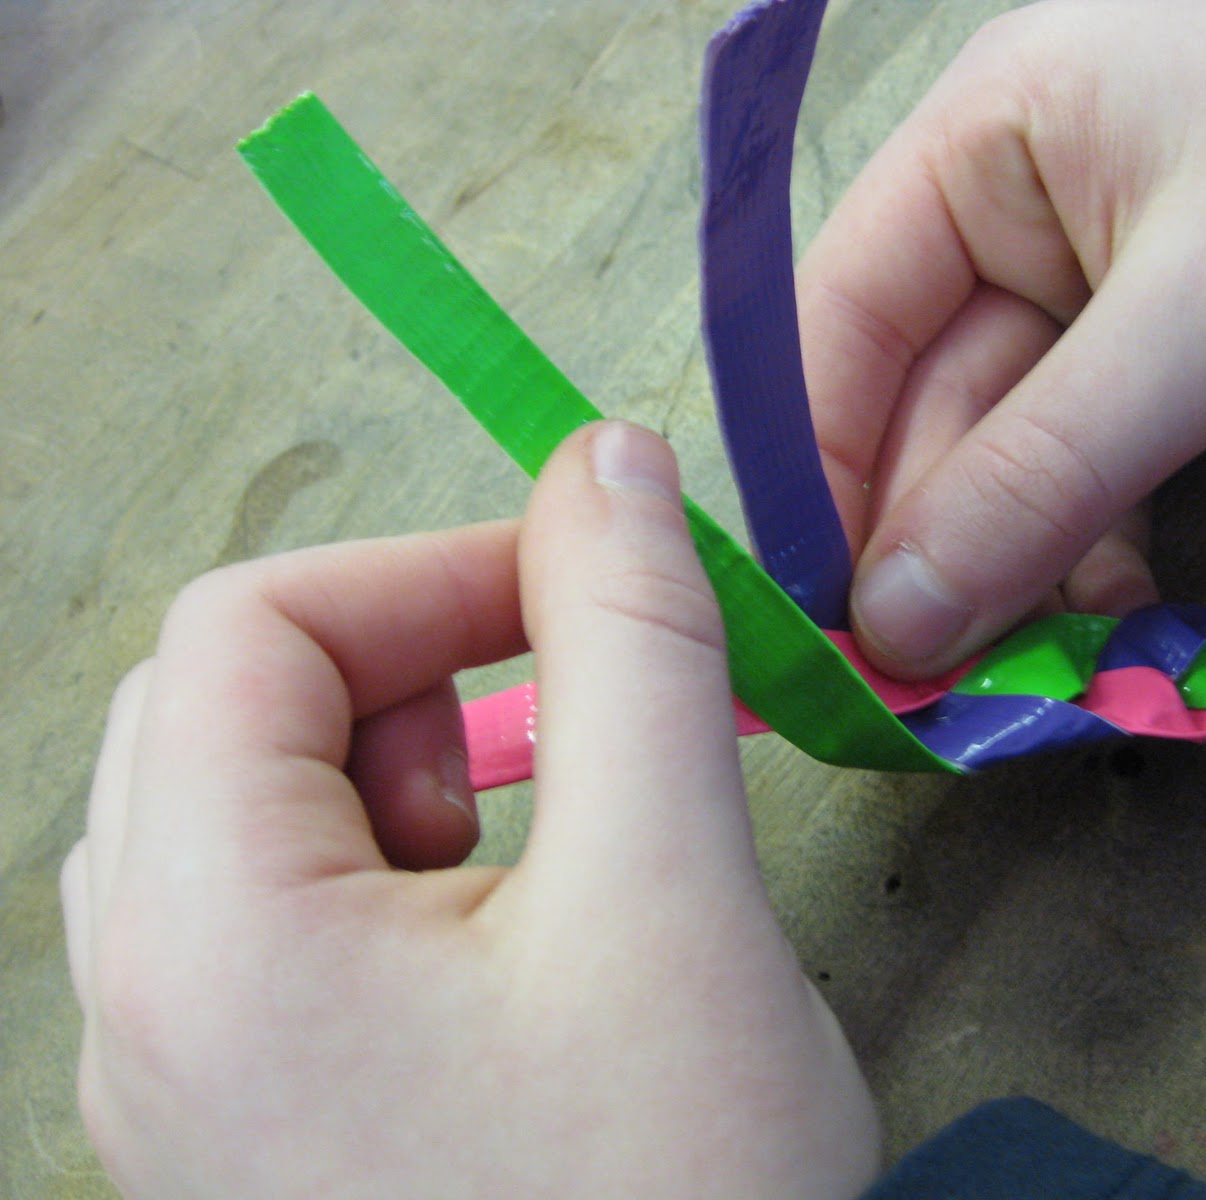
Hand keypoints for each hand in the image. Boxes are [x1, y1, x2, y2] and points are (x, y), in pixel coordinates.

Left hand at [61, 422, 878, 1198]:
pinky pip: (267, 926)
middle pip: (219, 712)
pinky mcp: (246, 1133)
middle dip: (409, 669)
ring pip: (240, 815)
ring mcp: (180, 1084)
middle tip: (562, 714)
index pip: (249, 628)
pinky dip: (387, 872)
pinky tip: (506, 946)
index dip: (427, 568)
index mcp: (206, 935)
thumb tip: (610, 463)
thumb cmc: (669, 1199)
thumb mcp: (670, 891)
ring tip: (541, 848)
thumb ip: (632, 645)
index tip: (585, 584)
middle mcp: (143, 1008)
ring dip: (398, 771)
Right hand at [798, 0, 1205, 677]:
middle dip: (934, 545)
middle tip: (925, 688)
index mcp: (997, 135)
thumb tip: (892, 620)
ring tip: (1033, 667)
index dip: (815, 472)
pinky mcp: (1198, 359)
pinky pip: (1099, 472)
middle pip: (929, 404)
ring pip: (1015, 453)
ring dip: (1017, 564)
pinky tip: (1115, 619)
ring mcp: (1119, 289)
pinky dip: (1094, 549)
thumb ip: (1036, 472)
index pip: (842, 318)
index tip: (814, 618)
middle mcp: (1036, 206)